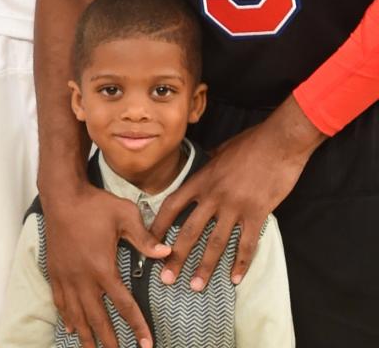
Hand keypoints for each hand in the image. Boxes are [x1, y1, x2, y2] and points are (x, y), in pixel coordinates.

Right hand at [41, 182, 166, 347]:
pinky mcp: (55, 269)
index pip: (124, 305)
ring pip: (76, 314)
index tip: (147, 345)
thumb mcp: (124, 215)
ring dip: (85, 336)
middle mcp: (83, 277)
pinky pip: (60, 300)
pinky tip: (71, 327)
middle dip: (109, 342)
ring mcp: (66, 275)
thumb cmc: (94, 204)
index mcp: (102, 268)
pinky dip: (66, 316)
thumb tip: (167, 252)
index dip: (137, 327)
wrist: (61, 194)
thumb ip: (144, 237)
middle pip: (98, 318)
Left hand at [151, 97, 323, 291]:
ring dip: (204, 266)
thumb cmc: (251, 143)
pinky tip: (235, 279)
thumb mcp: (222, 150)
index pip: (172, 205)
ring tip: (194, 286)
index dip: (159, 225)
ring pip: (215, 242)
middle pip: (189, 230)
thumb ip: (211, 162)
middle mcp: (213, 195)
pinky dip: (240, 263)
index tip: (149, 240)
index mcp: (201, 179)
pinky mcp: (257, 213)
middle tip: (164, 277)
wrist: (278, 142)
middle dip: (175, 256)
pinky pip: (246, 244)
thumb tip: (207, 161)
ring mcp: (235, 206)